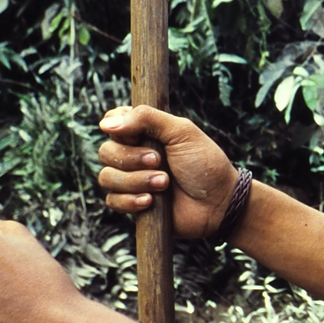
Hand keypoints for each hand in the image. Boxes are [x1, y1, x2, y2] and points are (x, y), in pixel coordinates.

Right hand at [97, 105, 239, 239]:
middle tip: (159, 161)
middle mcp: (134, 154)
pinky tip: (151, 201)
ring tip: (165, 183)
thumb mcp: (181, 132)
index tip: (135, 135)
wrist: (219, 202)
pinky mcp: (132, 204)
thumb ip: (146, 119)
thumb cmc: (205, 164)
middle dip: (131, 158)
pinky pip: (113, 201)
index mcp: (145, 132)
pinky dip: (131, 200)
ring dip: (136, 181)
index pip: (112, 121)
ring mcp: (132, 180)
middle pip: (106, 151)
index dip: (117, 128)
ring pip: (107, 177)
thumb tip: (105, 124)